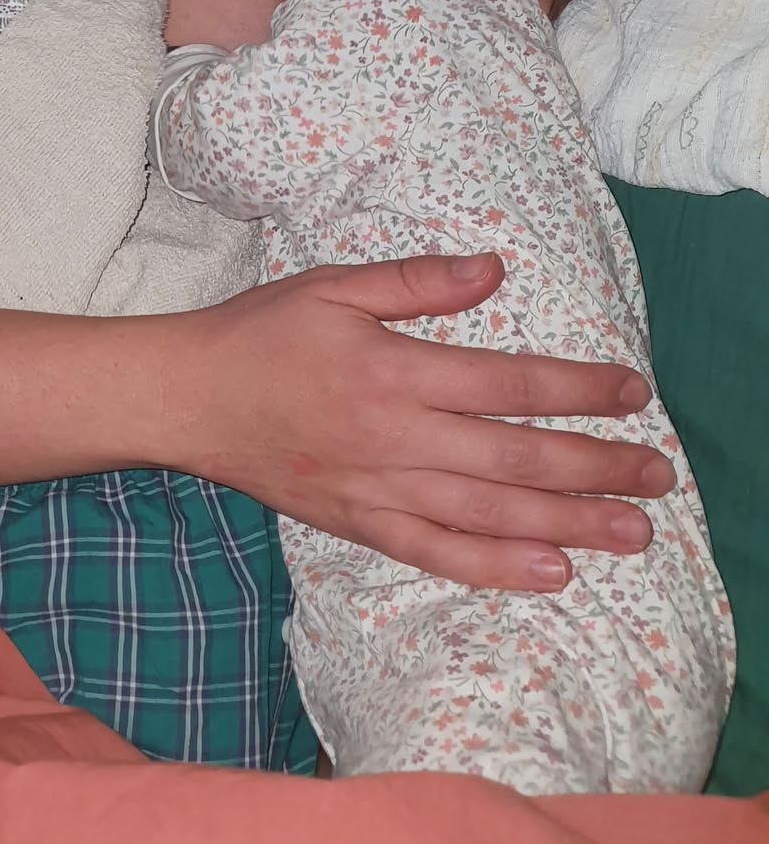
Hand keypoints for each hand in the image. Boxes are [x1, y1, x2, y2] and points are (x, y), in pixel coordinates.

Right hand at [167, 253, 672, 593]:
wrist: (185, 398)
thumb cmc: (259, 334)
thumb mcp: (332, 285)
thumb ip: (416, 280)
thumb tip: (493, 271)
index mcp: (394, 370)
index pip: (510, 384)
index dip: (579, 389)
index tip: (633, 392)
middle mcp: (396, 437)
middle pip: (516, 457)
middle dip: (596, 466)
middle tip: (658, 476)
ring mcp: (379, 489)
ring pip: (491, 513)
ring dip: (568, 523)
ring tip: (631, 533)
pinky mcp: (360, 525)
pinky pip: (438, 553)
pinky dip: (497, 567)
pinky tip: (550, 572)